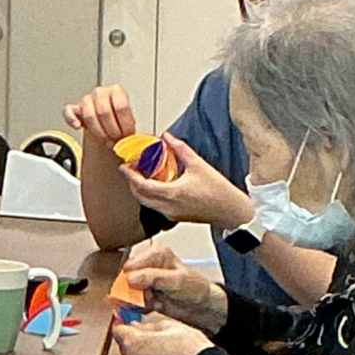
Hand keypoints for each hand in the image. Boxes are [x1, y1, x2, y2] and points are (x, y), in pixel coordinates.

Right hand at [63, 84, 135, 146]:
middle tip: (117, 141)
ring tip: (106, 140)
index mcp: (117, 91)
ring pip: (88, 114)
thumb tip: (136, 142)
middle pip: (104, 111)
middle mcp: (101, 92)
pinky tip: (78, 126)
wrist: (111, 127)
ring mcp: (86, 100)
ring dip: (98, 131)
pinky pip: (68, 111)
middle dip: (112, 130)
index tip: (128, 136)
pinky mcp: (74, 109)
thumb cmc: (121, 124)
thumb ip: (133, 128)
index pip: (121, 106)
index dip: (125, 125)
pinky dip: (71, 119)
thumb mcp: (131, 124)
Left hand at [113, 312, 212, 354]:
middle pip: (125, 346)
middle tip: (153, 336)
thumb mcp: (167, 325)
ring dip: (142, 354)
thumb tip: (135, 326)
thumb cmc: (187, 346)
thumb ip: (146, 326)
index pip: (118, 330)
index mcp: (133, 342)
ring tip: (162, 350)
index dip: (126, 325)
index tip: (131, 324)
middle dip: (135, 341)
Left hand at [120, 132, 254, 228]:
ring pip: (147, 203)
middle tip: (130, 170)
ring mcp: (171, 214)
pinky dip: (150, 197)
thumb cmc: (218, 190)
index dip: (130, 176)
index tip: (124, 166)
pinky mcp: (176, 217)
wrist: (230, 210)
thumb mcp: (198, 164)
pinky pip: (156, 207)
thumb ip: (180, 149)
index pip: (142, 185)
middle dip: (132, 183)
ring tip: (140, 176)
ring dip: (140, 191)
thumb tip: (167, 137)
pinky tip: (154, 186)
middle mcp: (168, 206)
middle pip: (140, 196)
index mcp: (172, 193)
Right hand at [124, 245, 227, 332]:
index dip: (129, 279)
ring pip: (127, 293)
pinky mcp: (144, 294)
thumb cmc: (194, 287)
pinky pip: (132, 303)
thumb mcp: (176, 281)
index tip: (136, 289)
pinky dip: (139, 308)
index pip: (131, 265)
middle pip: (125, 279)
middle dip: (132, 292)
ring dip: (136, 301)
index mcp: (155, 254)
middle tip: (145, 298)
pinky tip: (152, 306)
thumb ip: (153, 277)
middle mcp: (148, 265)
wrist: (200, 304)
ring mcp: (144, 281)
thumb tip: (130, 278)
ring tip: (152, 302)